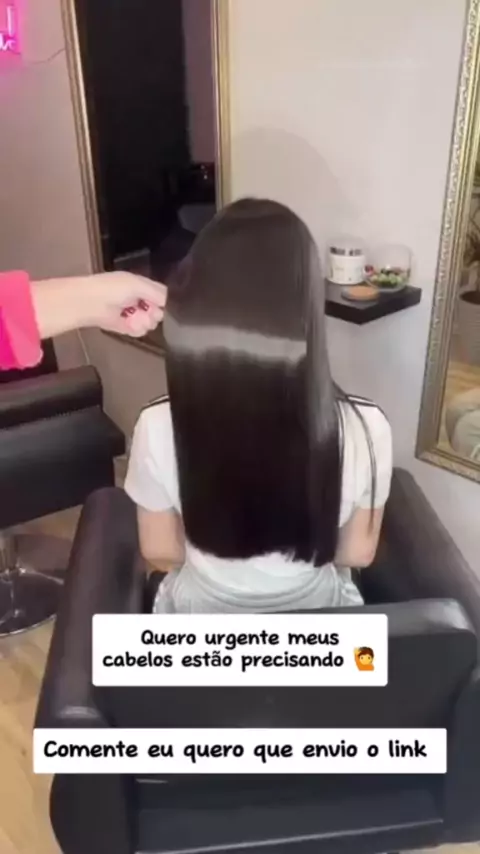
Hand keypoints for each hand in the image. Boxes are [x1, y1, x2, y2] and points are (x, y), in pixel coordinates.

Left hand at [31, 272, 166, 340]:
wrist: (88, 304)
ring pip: (149, 323)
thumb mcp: (137, 284)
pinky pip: (138, 331)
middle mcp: (137, 298)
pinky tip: (129, 325)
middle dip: (153, 313)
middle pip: (158, 311)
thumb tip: (168, 303)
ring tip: (133, 318)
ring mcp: (131, 314)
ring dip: (143, 322)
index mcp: (139, 284)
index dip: (163, 301)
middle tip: (144, 311)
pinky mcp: (124, 327)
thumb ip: (157, 292)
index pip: (161, 294)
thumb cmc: (111, 289)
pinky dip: (135, 329)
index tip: (160, 304)